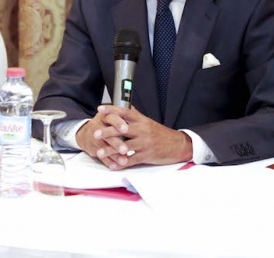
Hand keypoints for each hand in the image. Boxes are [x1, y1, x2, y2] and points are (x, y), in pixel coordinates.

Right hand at [76, 107, 127, 169]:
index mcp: (105, 116)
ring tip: (123, 161)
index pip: (112, 118)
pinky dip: (108, 162)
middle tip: (125, 149)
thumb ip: (122, 114)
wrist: (88, 133)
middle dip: (116, 143)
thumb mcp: (112, 116)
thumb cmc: (106, 123)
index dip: (118, 123)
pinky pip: (101, 157)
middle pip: (107, 135)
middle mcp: (98, 126)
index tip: (126, 129)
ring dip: (114, 155)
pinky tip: (115, 166)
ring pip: (104, 148)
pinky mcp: (93, 149)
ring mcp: (94, 139)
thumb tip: (134, 111)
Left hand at [77, 105, 191, 169]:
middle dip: (107, 132)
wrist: (178, 144)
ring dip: (110, 150)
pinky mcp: (147, 155)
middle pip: (122, 129)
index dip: (112, 110)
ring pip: (125, 146)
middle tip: (95, 133)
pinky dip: (121, 164)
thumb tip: (125, 107)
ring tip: (99, 153)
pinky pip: (132, 160)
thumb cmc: (161, 133)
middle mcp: (142, 130)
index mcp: (142, 120)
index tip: (100, 109)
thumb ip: (136, 116)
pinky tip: (113, 166)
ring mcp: (145, 143)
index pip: (125, 112)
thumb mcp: (148, 122)